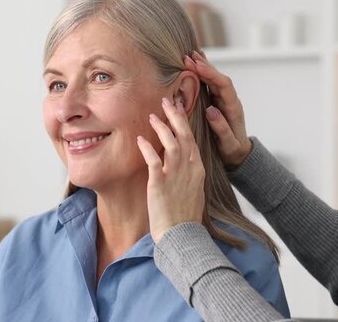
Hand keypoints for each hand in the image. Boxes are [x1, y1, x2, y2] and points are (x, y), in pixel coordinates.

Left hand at [137, 97, 205, 241]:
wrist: (182, 237)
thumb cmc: (185, 219)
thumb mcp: (192, 193)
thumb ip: (186, 176)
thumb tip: (179, 166)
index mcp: (198, 170)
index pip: (192, 140)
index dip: (184, 123)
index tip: (178, 110)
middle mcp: (189, 170)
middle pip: (184, 136)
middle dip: (175, 116)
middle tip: (167, 100)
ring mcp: (176, 176)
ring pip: (171, 143)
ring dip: (161, 128)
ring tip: (152, 116)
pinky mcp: (160, 184)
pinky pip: (154, 160)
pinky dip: (147, 148)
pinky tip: (139, 139)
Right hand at [183, 51, 251, 168]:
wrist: (239, 153)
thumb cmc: (233, 150)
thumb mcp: (228, 144)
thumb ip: (221, 128)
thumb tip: (211, 110)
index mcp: (233, 107)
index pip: (224, 85)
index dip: (211, 74)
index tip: (197, 66)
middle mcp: (229, 100)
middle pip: (218, 77)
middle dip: (204, 66)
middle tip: (188, 57)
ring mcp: (223, 99)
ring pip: (214, 78)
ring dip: (202, 67)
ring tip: (189, 55)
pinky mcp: (217, 101)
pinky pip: (210, 84)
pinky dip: (203, 73)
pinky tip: (196, 64)